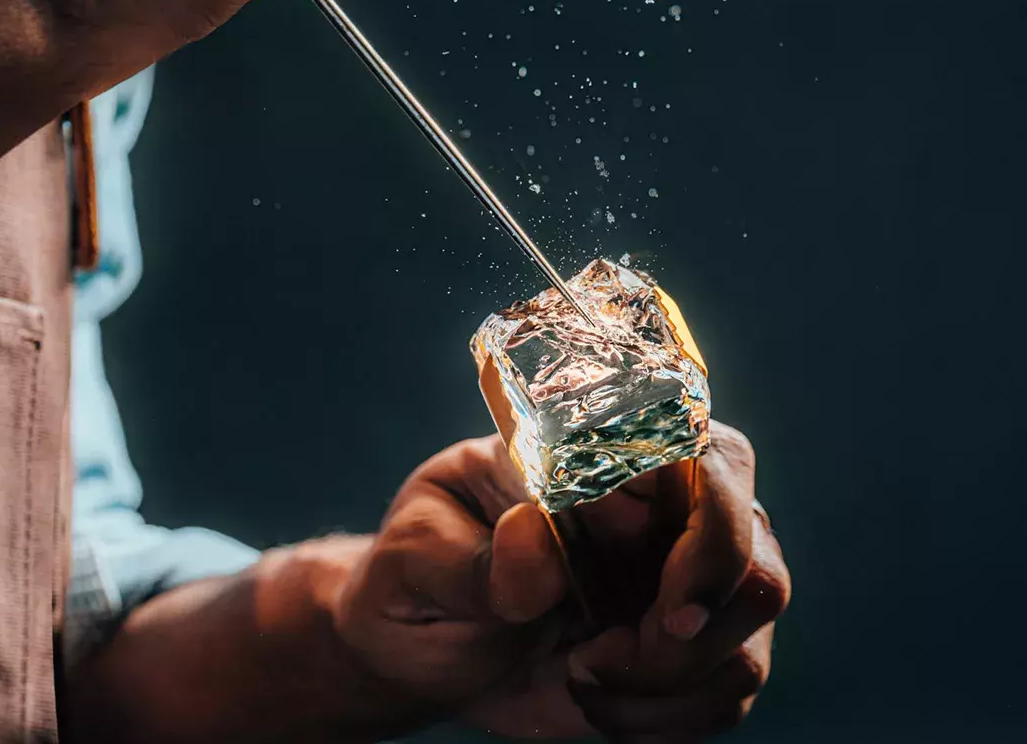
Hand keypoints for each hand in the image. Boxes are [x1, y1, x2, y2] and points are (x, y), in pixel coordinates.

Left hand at [331, 421, 790, 740]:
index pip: (697, 452)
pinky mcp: (692, 641)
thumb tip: (533, 535)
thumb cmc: (416, 577)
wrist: (418, 646)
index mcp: (588, 451)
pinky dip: (666, 718)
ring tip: (578, 679)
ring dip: (668, 680)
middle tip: (599, 661)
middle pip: (752, 543)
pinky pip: (731, 686)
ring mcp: (684, 571)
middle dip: (695, 622)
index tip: (670, 609)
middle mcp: (655, 502)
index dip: (708, 529)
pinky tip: (598, 706)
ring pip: (752, 624)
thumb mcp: (415, 562)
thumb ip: (472, 559)